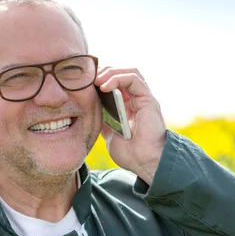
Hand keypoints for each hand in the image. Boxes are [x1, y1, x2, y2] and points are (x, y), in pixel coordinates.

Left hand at [95, 67, 166, 183]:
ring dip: (110, 73)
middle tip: (89, 79)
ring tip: (96, 80)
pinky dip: (118, 78)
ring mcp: (144, 99)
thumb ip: (104, 123)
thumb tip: (90, 114)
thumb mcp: (110, 136)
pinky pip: (134, 79)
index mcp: (130, 107)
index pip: (117, 84)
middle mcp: (138, 100)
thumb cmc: (132, 154)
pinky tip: (104, 86)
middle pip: (123, 74)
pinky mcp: (148, 99)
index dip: (102, 79)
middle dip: (105, 72)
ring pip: (129, 72)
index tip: (86, 84)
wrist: (145, 163)